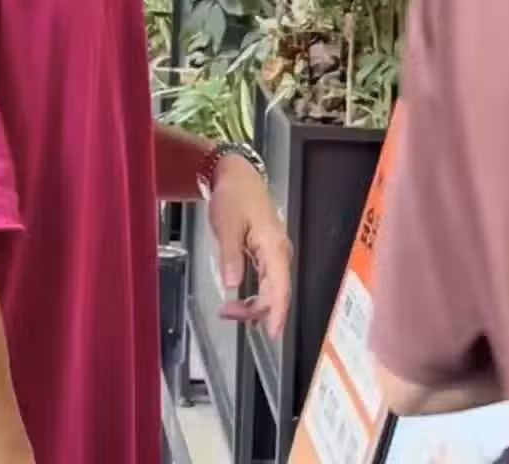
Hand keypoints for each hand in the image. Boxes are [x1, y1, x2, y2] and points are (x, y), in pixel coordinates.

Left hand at [208, 155, 291, 340]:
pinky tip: (241, 300)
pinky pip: (266, 279)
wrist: (237, 173)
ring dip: (253, 303)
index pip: (280, 288)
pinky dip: (254, 293)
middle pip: (276, 292)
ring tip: (229, 310)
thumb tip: (233, 285)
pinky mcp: (266, 250)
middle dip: (256, 311)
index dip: (277, 314)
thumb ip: (231, 256)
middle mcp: (279, 252)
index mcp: (274, 246)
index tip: (272, 334)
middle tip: (228, 315)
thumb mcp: (227, 225)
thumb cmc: (235, 193)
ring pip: (271, 288)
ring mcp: (274, 251)